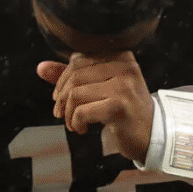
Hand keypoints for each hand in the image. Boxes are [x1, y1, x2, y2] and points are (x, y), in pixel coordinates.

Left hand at [36, 52, 153, 162]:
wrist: (152, 135)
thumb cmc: (125, 110)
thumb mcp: (100, 88)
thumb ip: (71, 76)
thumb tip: (41, 67)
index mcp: (120, 56)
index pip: (79, 58)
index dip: (63, 78)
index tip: (60, 96)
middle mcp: (125, 66)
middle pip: (75, 75)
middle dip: (62, 98)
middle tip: (62, 113)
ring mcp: (124, 86)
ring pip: (76, 93)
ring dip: (68, 113)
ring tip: (74, 123)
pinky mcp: (120, 107)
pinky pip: (82, 111)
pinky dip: (76, 122)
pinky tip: (82, 128)